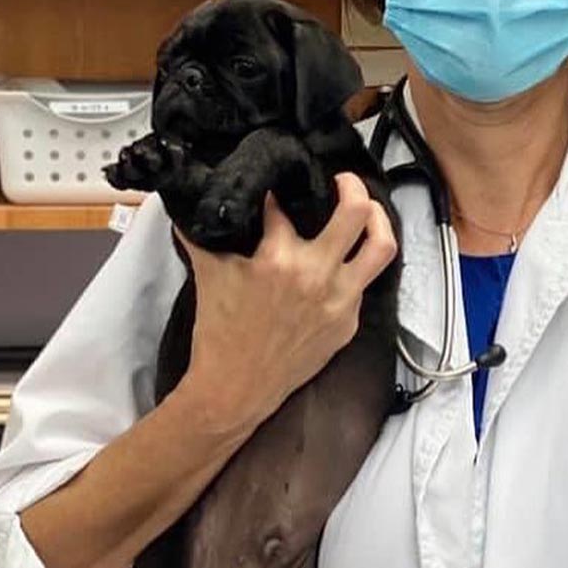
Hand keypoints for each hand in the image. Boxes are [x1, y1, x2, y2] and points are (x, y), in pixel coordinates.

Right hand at [174, 173, 396, 435]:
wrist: (237, 389)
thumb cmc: (220, 332)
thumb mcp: (209, 274)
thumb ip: (201, 235)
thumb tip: (185, 205)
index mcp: (280, 259)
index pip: (285, 204)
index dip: (279, 188)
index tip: (279, 182)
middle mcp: (317, 275)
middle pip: (356, 211)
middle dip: (351, 185)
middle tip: (342, 179)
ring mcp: (340, 300)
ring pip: (382, 246)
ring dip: (378, 219)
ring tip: (368, 208)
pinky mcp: (349, 322)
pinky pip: (364, 283)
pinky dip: (357, 265)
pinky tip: (347, 258)